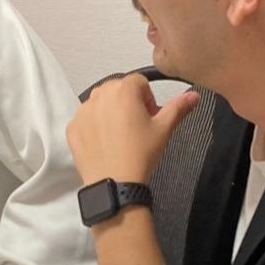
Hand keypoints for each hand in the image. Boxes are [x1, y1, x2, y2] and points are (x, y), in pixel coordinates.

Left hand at [66, 74, 199, 186]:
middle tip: (138, 124)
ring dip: (110, 111)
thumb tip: (193, 96)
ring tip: (122, 134)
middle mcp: (98, 96)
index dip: (148, 97)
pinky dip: (94, 125)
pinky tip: (106, 142)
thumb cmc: (139, 155)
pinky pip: (85, 118)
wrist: (115, 182)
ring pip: (99, 102)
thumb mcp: (164, 128)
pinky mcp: (72, 127)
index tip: (150, 114)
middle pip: (117, 88)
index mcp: (123, 90)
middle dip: (129, 101)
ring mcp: (82, 112)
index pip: (138, 81)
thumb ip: (179, 107)